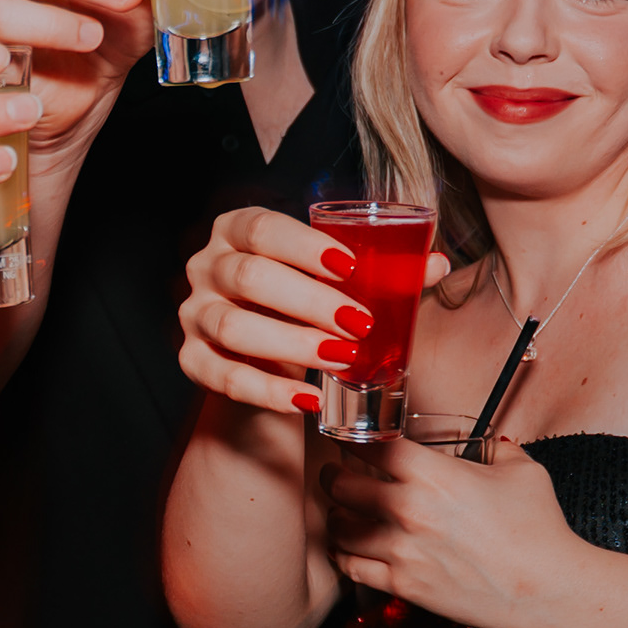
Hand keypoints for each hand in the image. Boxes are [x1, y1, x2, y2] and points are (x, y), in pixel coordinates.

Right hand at [179, 205, 413, 419]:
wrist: (259, 345)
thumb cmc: (299, 297)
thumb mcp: (331, 278)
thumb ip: (380, 270)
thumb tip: (436, 264)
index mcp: (236, 230)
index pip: (263, 228)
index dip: (304, 246)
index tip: (349, 267)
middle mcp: (207, 267)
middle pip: (249, 277)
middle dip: (309, 301)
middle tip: (359, 323)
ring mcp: (194, 314)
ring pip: (234, 328)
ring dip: (292, 344)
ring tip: (343, 359)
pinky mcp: (192, 359)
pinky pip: (225, 377)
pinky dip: (269, 392)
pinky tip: (309, 399)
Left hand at [318, 430, 595, 627]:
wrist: (547, 589)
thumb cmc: (539, 529)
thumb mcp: (522, 472)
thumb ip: (497, 451)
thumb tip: (491, 445)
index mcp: (433, 474)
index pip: (371, 446)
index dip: (352, 438)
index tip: (348, 437)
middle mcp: (408, 510)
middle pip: (342, 486)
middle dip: (333, 476)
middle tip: (334, 474)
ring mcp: (401, 551)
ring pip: (340, 528)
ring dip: (336, 517)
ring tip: (339, 512)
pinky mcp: (402, 586)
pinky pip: (352, 567)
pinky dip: (344, 555)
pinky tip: (347, 548)